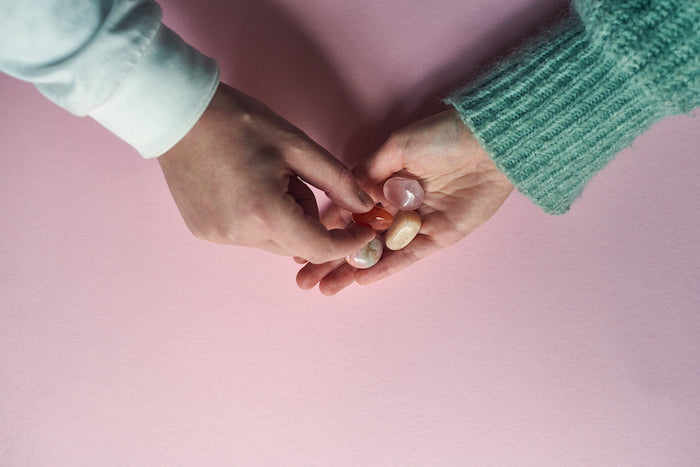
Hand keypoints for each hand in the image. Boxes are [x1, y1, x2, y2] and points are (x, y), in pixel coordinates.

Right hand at [158, 83, 375, 262]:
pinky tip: (245, 187)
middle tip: (296, 181)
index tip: (363, 231)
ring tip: (265, 178)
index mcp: (265, 214)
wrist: (177, 114)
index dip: (346, 243)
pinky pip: (247, 236)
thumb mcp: (297, 146)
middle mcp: (238, 235)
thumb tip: (365, 207)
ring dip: (283, 220)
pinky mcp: (204, 233)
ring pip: (273, 241)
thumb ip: (338, 181)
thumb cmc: (239, 123)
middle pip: (296, 245)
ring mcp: (217, 237)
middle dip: (309, 220)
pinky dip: (259, 220)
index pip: (319, 247)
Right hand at [296, 109, 513, 293]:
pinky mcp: (440, 236)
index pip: (347, 213)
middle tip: (305, 280)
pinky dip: (386, 268)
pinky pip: (408, 256)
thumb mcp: (397, 147)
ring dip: (352, 270)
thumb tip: (345, 199)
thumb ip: (368, 172)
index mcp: (383, 183)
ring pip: (379, 252)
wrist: (488, 144)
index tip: (300, 246)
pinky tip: (361, 281)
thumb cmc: (442, 136)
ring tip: (326, 288)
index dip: (324, 230)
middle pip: (358, 239)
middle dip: (331, 259)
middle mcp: (396, 205)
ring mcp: (417, 222)